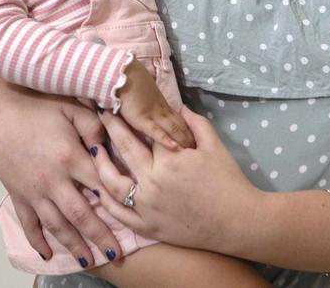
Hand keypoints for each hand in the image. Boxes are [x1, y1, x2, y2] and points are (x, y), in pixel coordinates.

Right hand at [0, 78, 121, 266]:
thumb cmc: (38, 104)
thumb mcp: (71, 106)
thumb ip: (93, 125)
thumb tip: (110, 144)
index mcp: (70, 157)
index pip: (100, 186)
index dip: (117, 202)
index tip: (132, 217)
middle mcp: (52, 180)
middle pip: (80, 215)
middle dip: (99, 236)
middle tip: (116, 255)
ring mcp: (33, 190)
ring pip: (56, 225)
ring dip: (74, 244)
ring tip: (90, 260)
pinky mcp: (17, 194)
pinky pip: (28, 223)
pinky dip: (37, 240)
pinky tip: (47, 254)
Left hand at [93, 106, 262, 253]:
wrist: (236, 221)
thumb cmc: (228, 181)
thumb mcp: (214, 145)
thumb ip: (196, 123)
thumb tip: (181, 107)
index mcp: (169, 159)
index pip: (145, 131)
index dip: (131, 116)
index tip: (118, 103)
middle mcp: (153, 181)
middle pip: (125, 150)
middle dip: (111, 128)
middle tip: (100, 113)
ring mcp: (147, 206)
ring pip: (113, 182)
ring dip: (100, 163)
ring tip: (93, 149)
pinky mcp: (147, 227)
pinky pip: (119, 214)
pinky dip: (106, 201)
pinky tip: (97, 189)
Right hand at [116, 58, 194, 149]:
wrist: (122, 74)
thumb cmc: (130, 81)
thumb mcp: (145, 94)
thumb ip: (152, 104)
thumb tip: (154, 111)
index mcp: (162, 104)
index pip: (180, 119)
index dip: (189, 130)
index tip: (196, 141)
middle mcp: (162, 109)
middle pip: (181, 125)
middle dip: (190, 138)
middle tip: (199, 151)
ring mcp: (153, 114)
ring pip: (173, 129)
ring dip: (183, 141)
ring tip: (192, 153)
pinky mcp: (142, 119)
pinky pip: (156, 131)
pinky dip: (165, 140)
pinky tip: (174, 148)